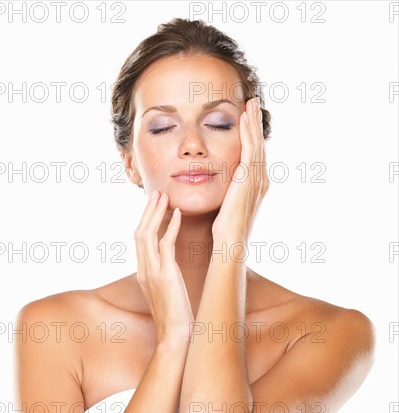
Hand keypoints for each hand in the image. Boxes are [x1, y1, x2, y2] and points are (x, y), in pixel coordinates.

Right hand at [134, 190, 193, 345]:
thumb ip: (165, 277)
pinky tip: (178, 214)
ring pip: (147, 235)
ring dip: (155, 213)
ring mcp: (152, 272)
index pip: (140, 240)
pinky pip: (166, 245)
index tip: (154, 206)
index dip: (146, 221)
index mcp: (143, 273)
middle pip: (139, 233)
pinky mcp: (165, 276)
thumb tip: (172, 269)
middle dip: (147, 211)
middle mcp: (144, 270)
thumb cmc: (175, 318)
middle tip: (157, 193)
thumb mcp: (167, 293)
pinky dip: (171, 227)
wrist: (174, 337)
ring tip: (164, 196)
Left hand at [211, 97, 269, 241]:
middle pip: (259, 144)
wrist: (230, 241)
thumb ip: (229, 193)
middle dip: (256, 123)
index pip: (255, 155)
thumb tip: (222, 187)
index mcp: (256, 185)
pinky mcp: (247, 177)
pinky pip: (248, 148)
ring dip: (253, 121)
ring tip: (251, 103)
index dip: (253, 136)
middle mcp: (260, 179)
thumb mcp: (229, 206)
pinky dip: (247, 131)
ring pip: (256, 143)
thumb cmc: (225, 231)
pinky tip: (243, 117)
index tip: (248, 119)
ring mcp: (256, 178)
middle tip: (254, 103)